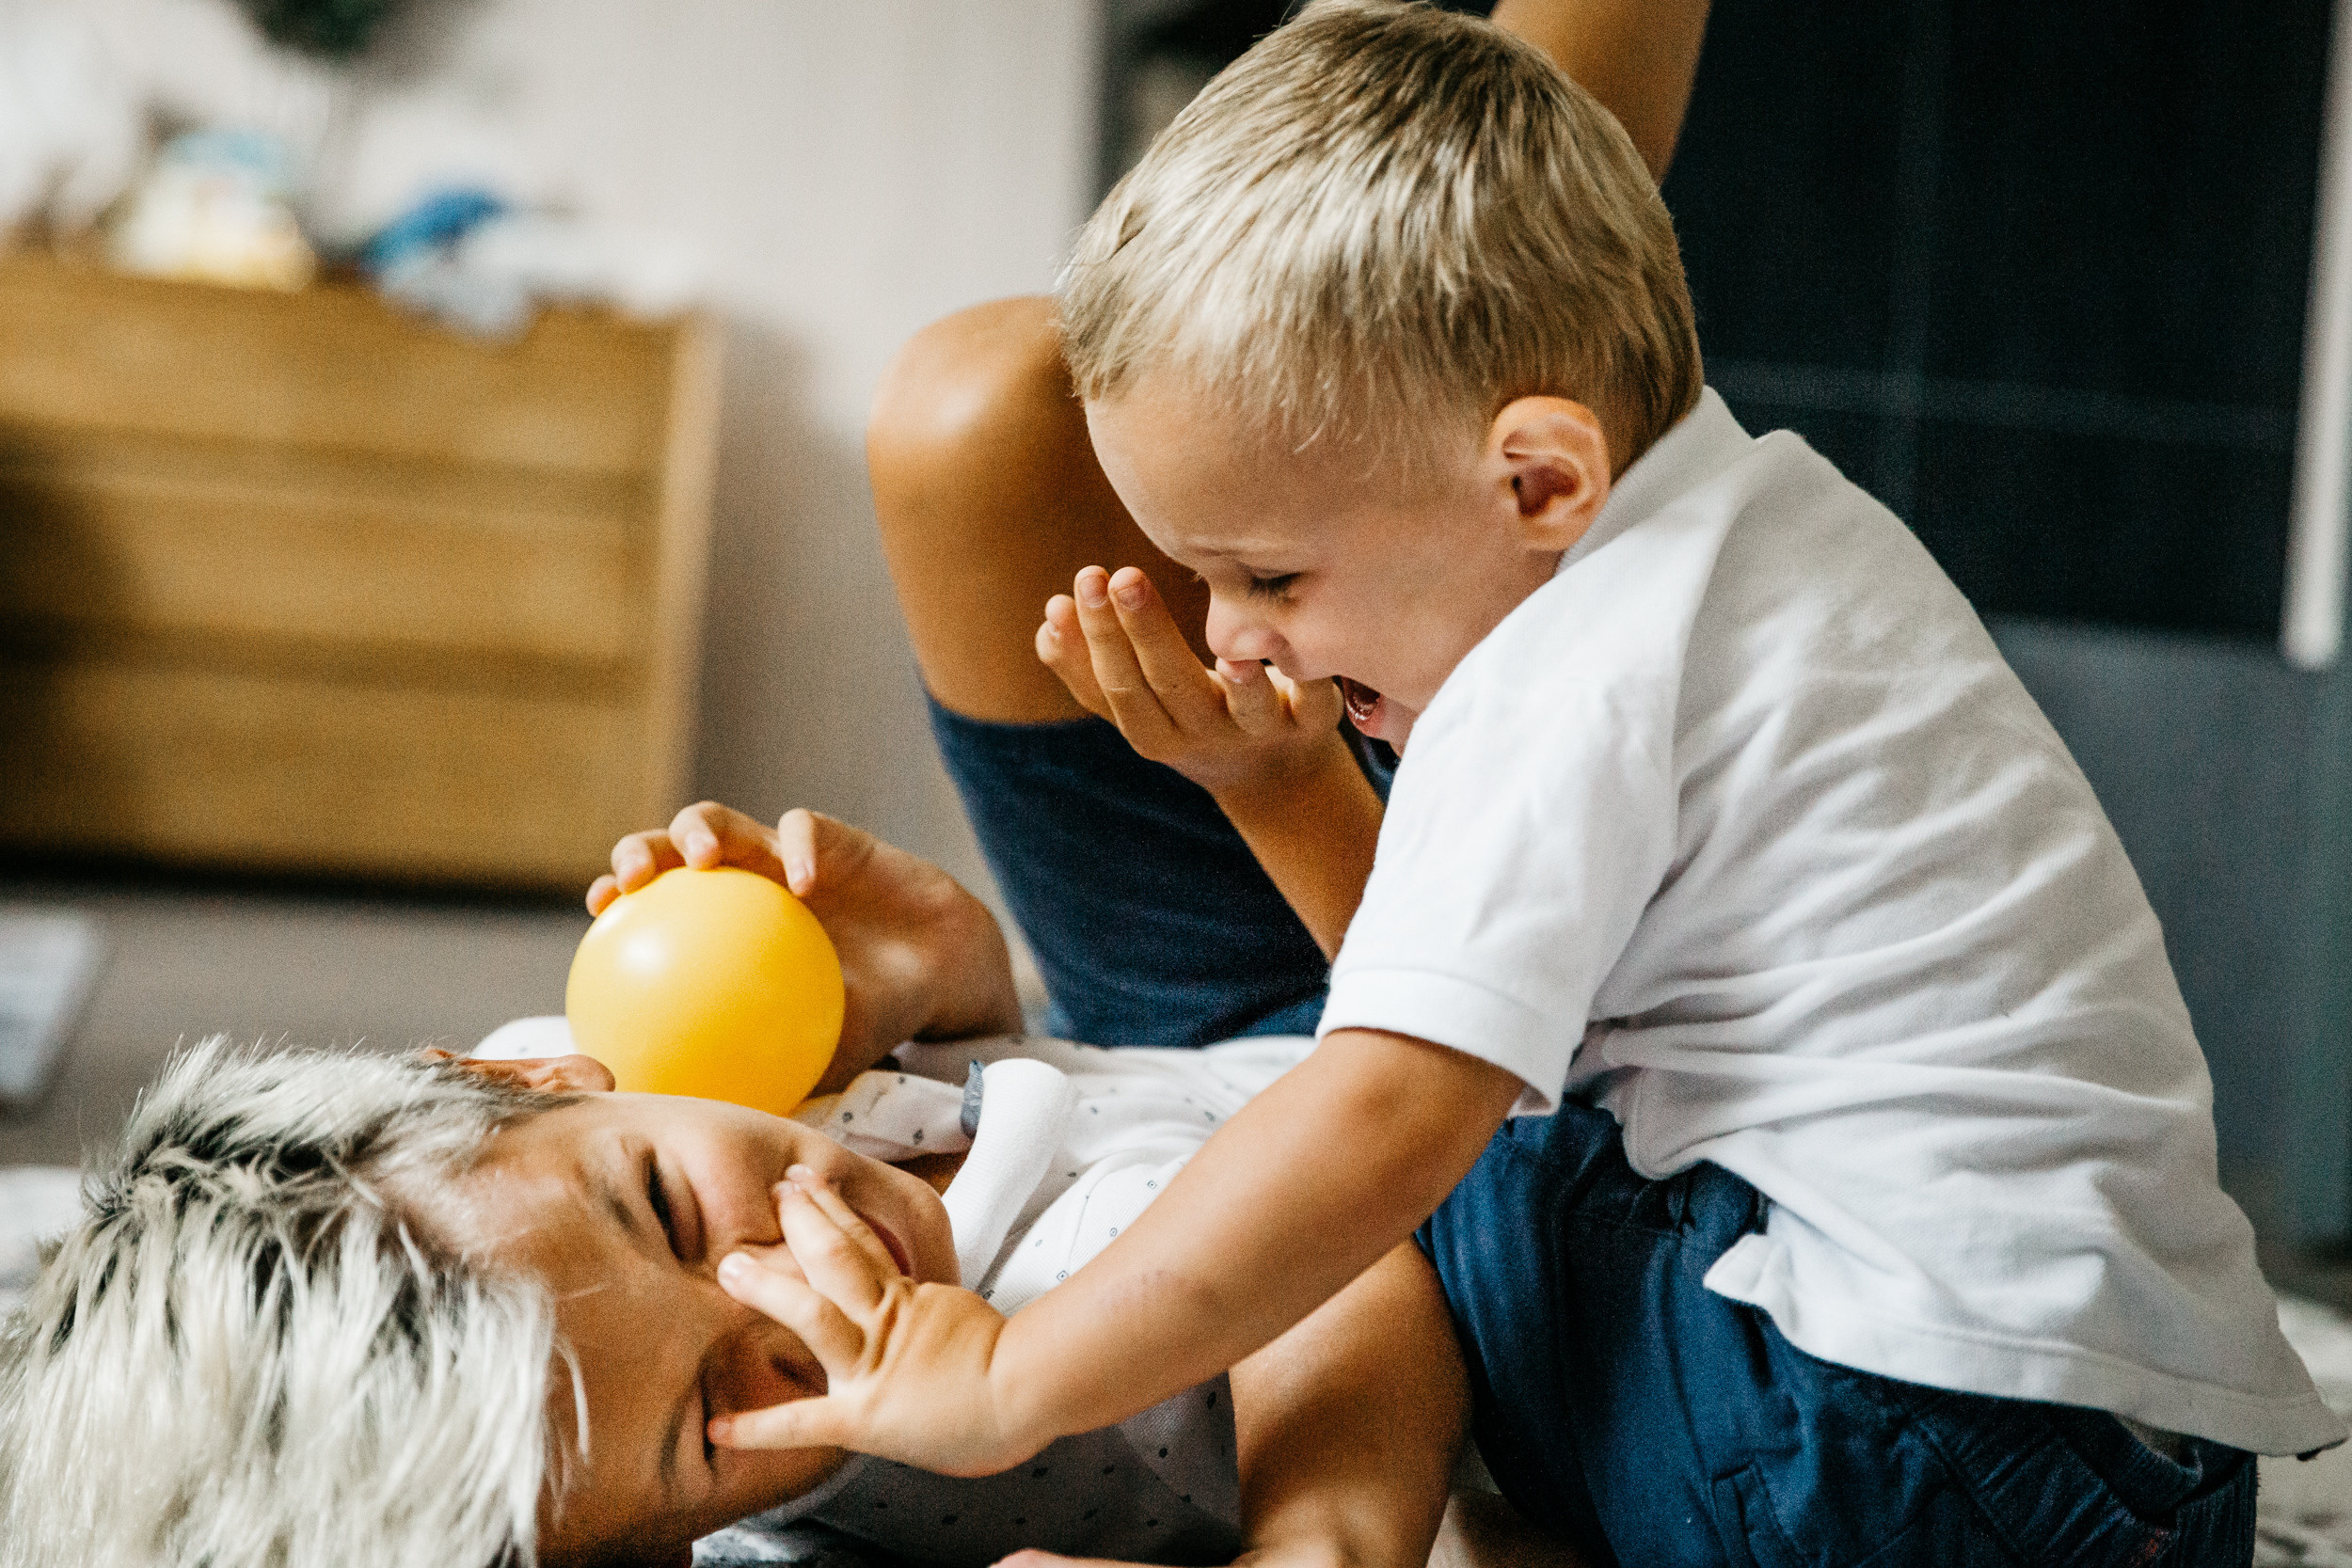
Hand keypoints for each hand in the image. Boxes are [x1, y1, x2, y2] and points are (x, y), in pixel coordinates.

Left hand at [588, 803, 1021, 1085]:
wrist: (939, 976)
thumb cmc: (868, 1016)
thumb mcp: (812, 1055)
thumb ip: (764, 1077)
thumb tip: (708, 1124)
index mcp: (723, 929)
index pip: (653, 906)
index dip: (617, 899)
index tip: (599, 913)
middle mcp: (743, 883)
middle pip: (670, 850)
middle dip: (640, 850)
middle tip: (630, 881)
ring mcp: (783, 855)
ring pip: (725, 822)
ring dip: (703, 830)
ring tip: (701, 857)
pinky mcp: (833, 839)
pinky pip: (807, 832)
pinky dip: (800, 851)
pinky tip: (803, 884)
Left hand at [710, 1168, 1040, 1477]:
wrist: (1031, 1391)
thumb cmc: (1019, 1369)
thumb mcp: (968, 1326)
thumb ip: (934, 1320)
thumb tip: (923, 1322)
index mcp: (910, 1300)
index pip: (865, 1242)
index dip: (832, 1208)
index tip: (805, 1182)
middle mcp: (885, 1324)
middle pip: (836, 1256)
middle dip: (800, 1222)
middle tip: (770, 1194)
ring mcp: (871, 1365)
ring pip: (815, 1312)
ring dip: (770, 1288)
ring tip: (730, 1267)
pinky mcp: (864, 1414)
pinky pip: (805, 1421)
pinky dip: (760, 1427)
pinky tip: (720, 1428)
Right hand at [1036, 566, 1345, 795]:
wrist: (1277, 777)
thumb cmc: (1193, 718)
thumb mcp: (1140, 705)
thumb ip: (1089, 670)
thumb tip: (1048, 620)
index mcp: (1156, 730)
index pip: (1118, 686)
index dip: (1096, 641)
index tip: (1080, 584)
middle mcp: (1204, 733)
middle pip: (1170, 687)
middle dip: (1142, 633)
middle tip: (1120, 576)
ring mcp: (1261, 732)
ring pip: (1248, 710)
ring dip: (1239, 687)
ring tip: (1226, 655)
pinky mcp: (1314, 725)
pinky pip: (1317, 707)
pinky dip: (1311, 687)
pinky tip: (1303, 653)